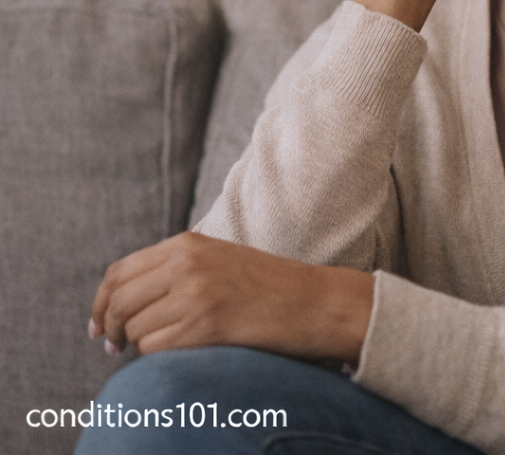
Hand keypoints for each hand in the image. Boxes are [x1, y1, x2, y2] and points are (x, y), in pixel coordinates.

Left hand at [88, 232, 373, 363]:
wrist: (311, 301)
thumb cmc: (265, 285)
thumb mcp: (217, 258)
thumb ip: (175, 266)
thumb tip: (123, 295)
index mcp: (187, 244)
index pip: (119, 272)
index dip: (100, 303)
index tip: (98, 326)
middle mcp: (186, 264)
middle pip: (119, 301)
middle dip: (111, 328)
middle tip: (115, 347)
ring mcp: (196, 294)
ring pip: (135, 328)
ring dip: (141, 343)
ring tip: (169, 342)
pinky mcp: (205, 325)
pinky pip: (155, 349)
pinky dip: (159, 357)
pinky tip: (184, 350)